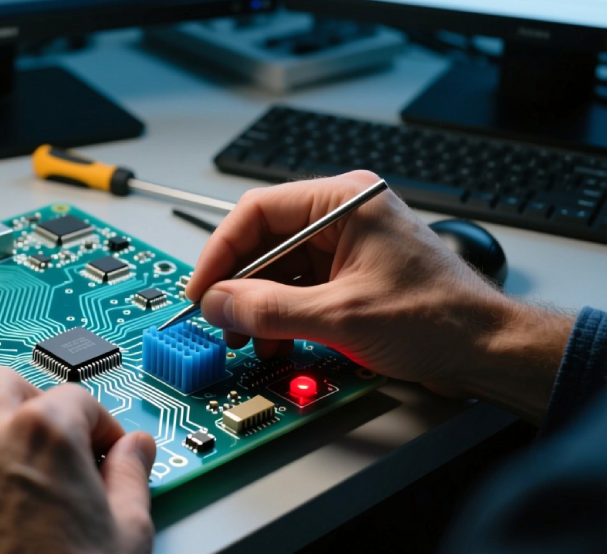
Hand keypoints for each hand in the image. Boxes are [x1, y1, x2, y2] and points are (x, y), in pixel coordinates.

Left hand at [0, 366, 156, 553]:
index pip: (78, 400)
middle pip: (6, 383)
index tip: (108, 453)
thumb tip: (137, 450)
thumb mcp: (128, 535)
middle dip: (34, 402)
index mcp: (45, 434)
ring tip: (1, 446)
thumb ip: (133, 478)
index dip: (101, 427)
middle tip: (56, 441)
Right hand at [186, 171, 572, 422]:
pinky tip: (276, 341)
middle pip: (264, 242)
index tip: (202, 289)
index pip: (257, 212)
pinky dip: (281, 315)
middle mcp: (342, 216)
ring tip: (250, 338)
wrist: (486, 350)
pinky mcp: (348, 274)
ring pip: (277, 269)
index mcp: (343, 202)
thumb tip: (218, 303)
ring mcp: (345, 245)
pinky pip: (297, 287)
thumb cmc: (439, 318)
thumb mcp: (340, 316)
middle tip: (221, 319)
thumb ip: (269, 308)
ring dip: (258, 306)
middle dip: (239, 286)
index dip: (220, 253)